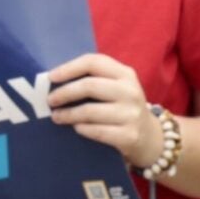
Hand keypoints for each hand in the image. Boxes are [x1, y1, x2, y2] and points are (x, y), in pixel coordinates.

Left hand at [44, 52, 160, 168]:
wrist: (149, 136)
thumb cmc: (120, 107)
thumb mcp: (114, 88)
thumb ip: (92, 80)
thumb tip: (53, 81)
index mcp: (125, 74)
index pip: (93, 62)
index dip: (69, 68)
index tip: (50, 77)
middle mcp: (131, 91)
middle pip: (89, 86)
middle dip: (64, 93)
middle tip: (50, 101)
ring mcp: (132, 114)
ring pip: (90, 111)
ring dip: (68, 114)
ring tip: (56, 117)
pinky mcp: (130, 135)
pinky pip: (97, 131)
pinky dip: (82, 129)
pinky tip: (76, 128)